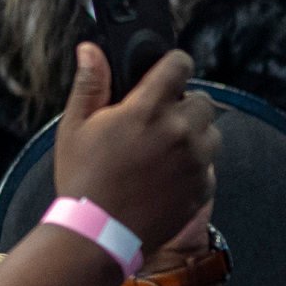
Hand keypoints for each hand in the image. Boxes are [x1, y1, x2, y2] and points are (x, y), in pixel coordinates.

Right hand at [51, 38, 217, 244]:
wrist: (98, 235)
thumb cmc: (83, 179)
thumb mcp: (76, 127)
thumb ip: (90, 84)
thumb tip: (91, 49)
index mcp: (147, 109)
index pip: (180, 64)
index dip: (173, 65)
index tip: (167, 73)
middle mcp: (178, 131)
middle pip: (201, 100)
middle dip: (182, 106)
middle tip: (158, 122)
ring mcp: (195, 161)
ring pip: (210, 133)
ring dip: (193, 136)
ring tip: (163, 152)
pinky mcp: (202, 188)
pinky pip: (208, 166)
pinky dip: (194, 167)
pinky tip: (166, 177)